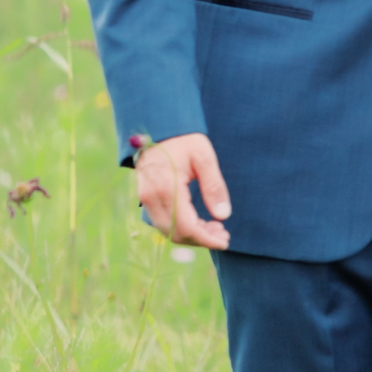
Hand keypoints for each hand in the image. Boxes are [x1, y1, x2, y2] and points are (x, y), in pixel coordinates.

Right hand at [135, 132, 231, 249]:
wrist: (158, 130)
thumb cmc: (183, 140)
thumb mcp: (204, 157)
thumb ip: (214, 186)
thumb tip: (223, 216)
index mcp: (166, 186)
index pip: (186, 226)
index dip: (206, 239)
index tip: (225, 241)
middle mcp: (151, 197)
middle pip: (176, 233)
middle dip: (201, 239)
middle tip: (224, 234)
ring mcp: (146, 199)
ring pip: (169, 231)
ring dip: (192, 236)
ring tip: (216, 229)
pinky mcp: (146, 199)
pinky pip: (163, 223)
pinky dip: (182, 228)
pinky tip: (200, 223)